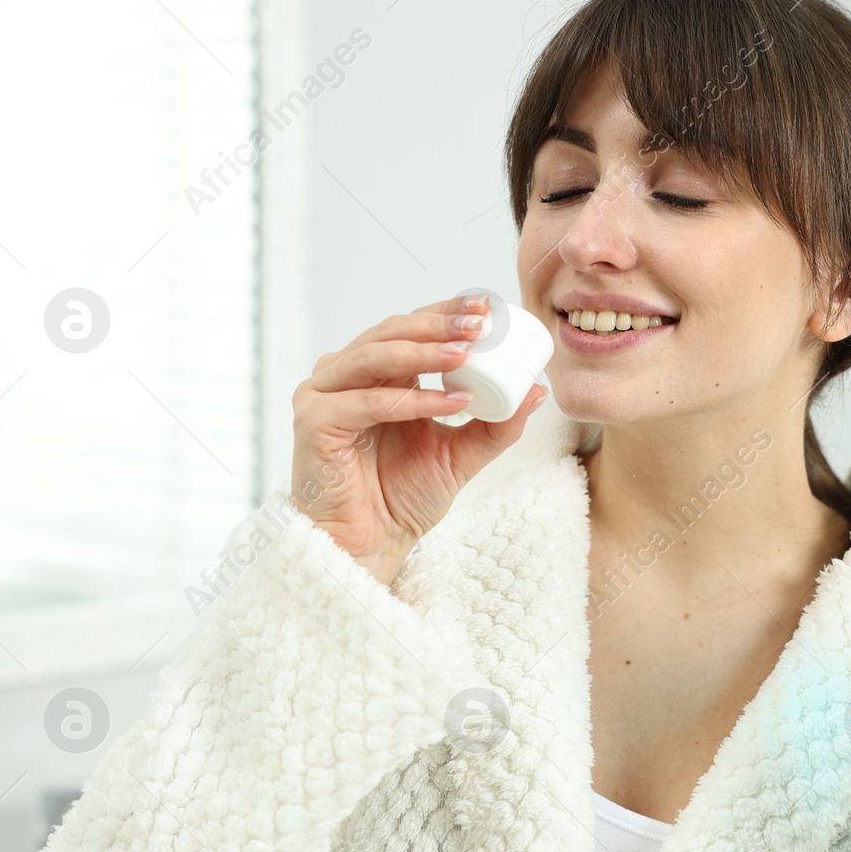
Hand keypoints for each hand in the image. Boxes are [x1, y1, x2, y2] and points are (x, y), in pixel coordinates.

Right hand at [291, 292, 549, 584]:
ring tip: (465, 352)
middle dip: (438, 323)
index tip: (487, 307)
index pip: (412, 327)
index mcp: (379, 373)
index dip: (446, 312)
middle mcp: (347, 375)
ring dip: (423, 351)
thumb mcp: (462, 455)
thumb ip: (496, 425)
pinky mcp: (313, 422)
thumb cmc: (403, 498)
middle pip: (391, 332)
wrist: (370, 544)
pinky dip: (411, 401)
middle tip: (479, 322)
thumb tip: (537, 391)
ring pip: (374, 357)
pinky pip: (366, 402)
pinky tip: (450, 402)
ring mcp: (324, 394)